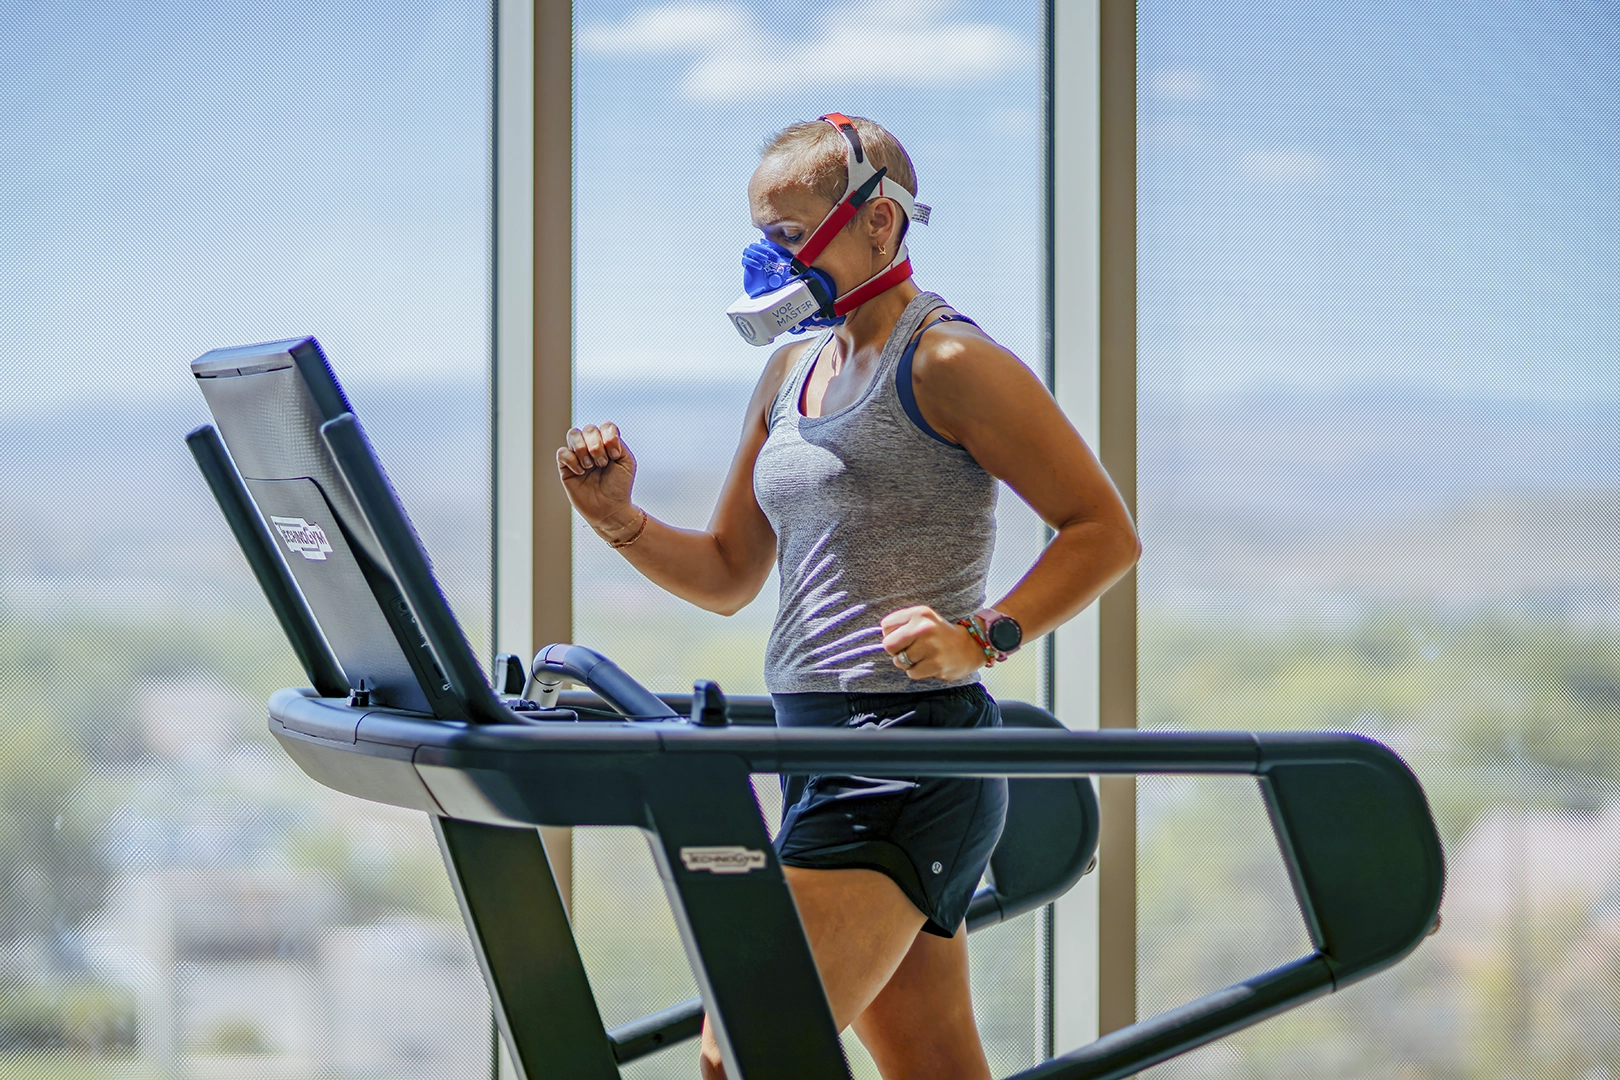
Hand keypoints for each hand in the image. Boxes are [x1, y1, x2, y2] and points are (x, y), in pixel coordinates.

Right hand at [557, 423, 639, 538]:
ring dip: (583, 450)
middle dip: (596, 446)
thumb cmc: (619, 487)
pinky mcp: (566, 468)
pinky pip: (562, 452)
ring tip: (590, 466)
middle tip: (602, 464)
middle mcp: (592, 447)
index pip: (605, 426)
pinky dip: (572, 460)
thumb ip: (618, 443)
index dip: (609, 436)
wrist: (610, 509)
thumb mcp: (627, 462)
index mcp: (608, 444)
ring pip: (573, 434)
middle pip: (589, 429)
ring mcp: (578, 456)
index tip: (615, 455)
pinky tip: (580, 472)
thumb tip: (603, 436)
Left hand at [879, 606, 988, 681]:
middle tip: (910, 650)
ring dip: (908, 662)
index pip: (886, 626)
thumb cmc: (939, 634)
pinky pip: (912, 673)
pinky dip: (918, 671)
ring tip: (922, 656)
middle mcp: (924, 627)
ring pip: (900, 661)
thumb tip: (881, 635)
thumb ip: (900, 622)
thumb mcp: (922, 618)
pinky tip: (929, 664)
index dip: (892, 635)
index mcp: (919, 613)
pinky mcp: (936, 664)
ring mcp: (931, 647)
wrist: (971, 646)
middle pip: (889, 645)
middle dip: (896, 651)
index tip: (905, 637)